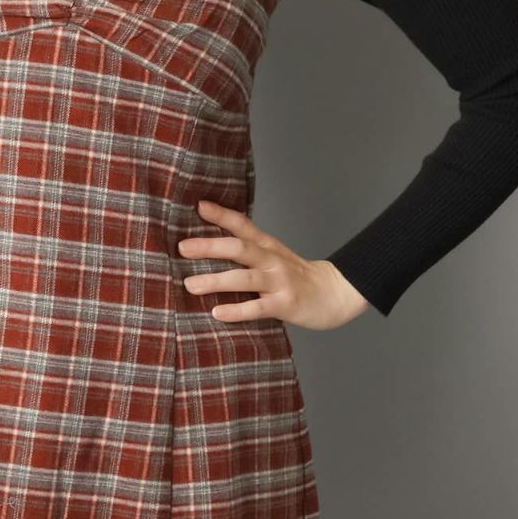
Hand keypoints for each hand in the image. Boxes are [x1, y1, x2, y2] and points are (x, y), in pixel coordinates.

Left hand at [178, 198, 369, 329]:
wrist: (335, 293)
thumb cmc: (297, 275)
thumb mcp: (274, 254)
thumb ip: (248, 247)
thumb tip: (208, 243)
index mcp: (268, 246)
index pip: (243, 225)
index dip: (221, 215)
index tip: (198, 206)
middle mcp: (272, 260)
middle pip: (239, 248)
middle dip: (210, 247)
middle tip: (182, 248)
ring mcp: (279, 282)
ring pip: (245, 279)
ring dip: (216, 281)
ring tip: (190, 284)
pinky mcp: (285, 305)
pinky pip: (258, 308)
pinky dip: (237, 310)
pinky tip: (217, 312)